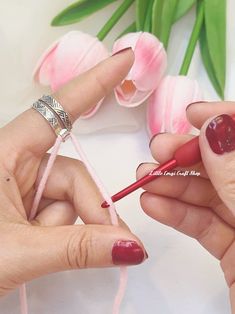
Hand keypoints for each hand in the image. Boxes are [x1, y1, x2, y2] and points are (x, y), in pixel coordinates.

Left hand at [0, 48, 146, 295]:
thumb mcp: (17, 251)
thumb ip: (77, 248)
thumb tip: (131, 246)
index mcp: (4, 154)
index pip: (58, 110)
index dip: (94, 83)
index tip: (124, 60)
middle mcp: (16, 163)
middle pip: (73, 175)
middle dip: (91, 212)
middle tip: (108, 246)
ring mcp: (23, 186)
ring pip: (69, 198)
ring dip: (71, 229)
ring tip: (44, 254)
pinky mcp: (27, 207)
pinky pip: (61, 213)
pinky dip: (63, 234)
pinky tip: (42, 251)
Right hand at [137, 101, 234, 312]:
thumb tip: (215, 129)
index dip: (226, 121)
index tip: (193, 116)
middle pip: (226, 165)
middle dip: (189, 154)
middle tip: (159, 149)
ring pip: (210, 195)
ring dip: (173, 185)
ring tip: (143, 179)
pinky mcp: (232, 250)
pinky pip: (203, 224)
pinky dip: (176, 213)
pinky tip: (153, 205)